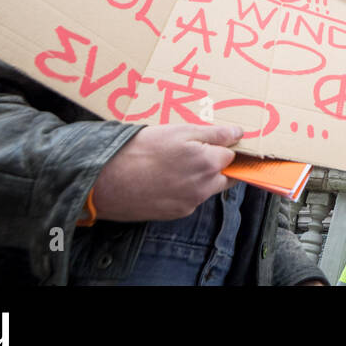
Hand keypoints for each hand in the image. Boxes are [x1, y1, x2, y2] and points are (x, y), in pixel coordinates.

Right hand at [91, 124, 241, 222]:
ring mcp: (191, 202)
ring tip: (174, 164)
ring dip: (201, 177)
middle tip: (193, 152)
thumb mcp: (179, 131)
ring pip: (208, 188)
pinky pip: (191, 199)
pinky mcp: (177, 213)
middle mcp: (204, 187)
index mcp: (208, 163)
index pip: (232, 154)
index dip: (223, 145)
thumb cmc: (141, 150)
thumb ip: (214, 134)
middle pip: (225, 175)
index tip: (212, 141)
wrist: (107, 181)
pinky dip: (185, 189)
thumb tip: (238, 133)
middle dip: (216, 164)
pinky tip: (165, 179)